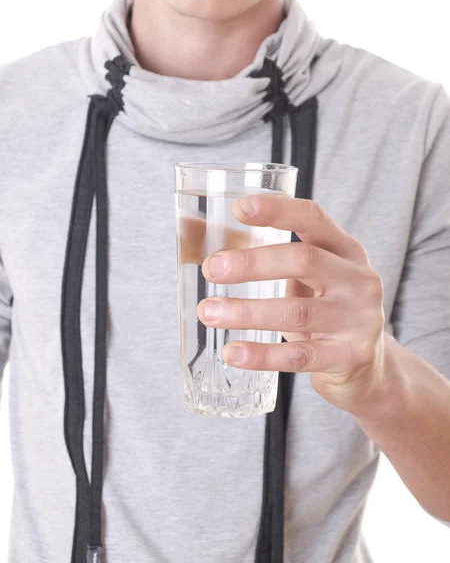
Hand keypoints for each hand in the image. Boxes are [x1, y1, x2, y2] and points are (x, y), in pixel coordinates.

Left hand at [197, 195, 386, 413]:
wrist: (369, 367)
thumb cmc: (326, 312)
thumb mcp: (308, 279)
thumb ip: (267, 258)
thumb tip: (195, 236)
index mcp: (345, 250)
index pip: (313, 218)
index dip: (278, 210)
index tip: (239, 208)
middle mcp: (357, 279)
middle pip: (303, 260)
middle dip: (252, 263)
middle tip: (212, 269)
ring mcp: (358, 319)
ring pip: (296, 311)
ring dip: (247, 312)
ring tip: (209, 312)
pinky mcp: (350, 356)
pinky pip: (299, 356)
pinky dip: (262, 355)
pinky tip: (233, 352)